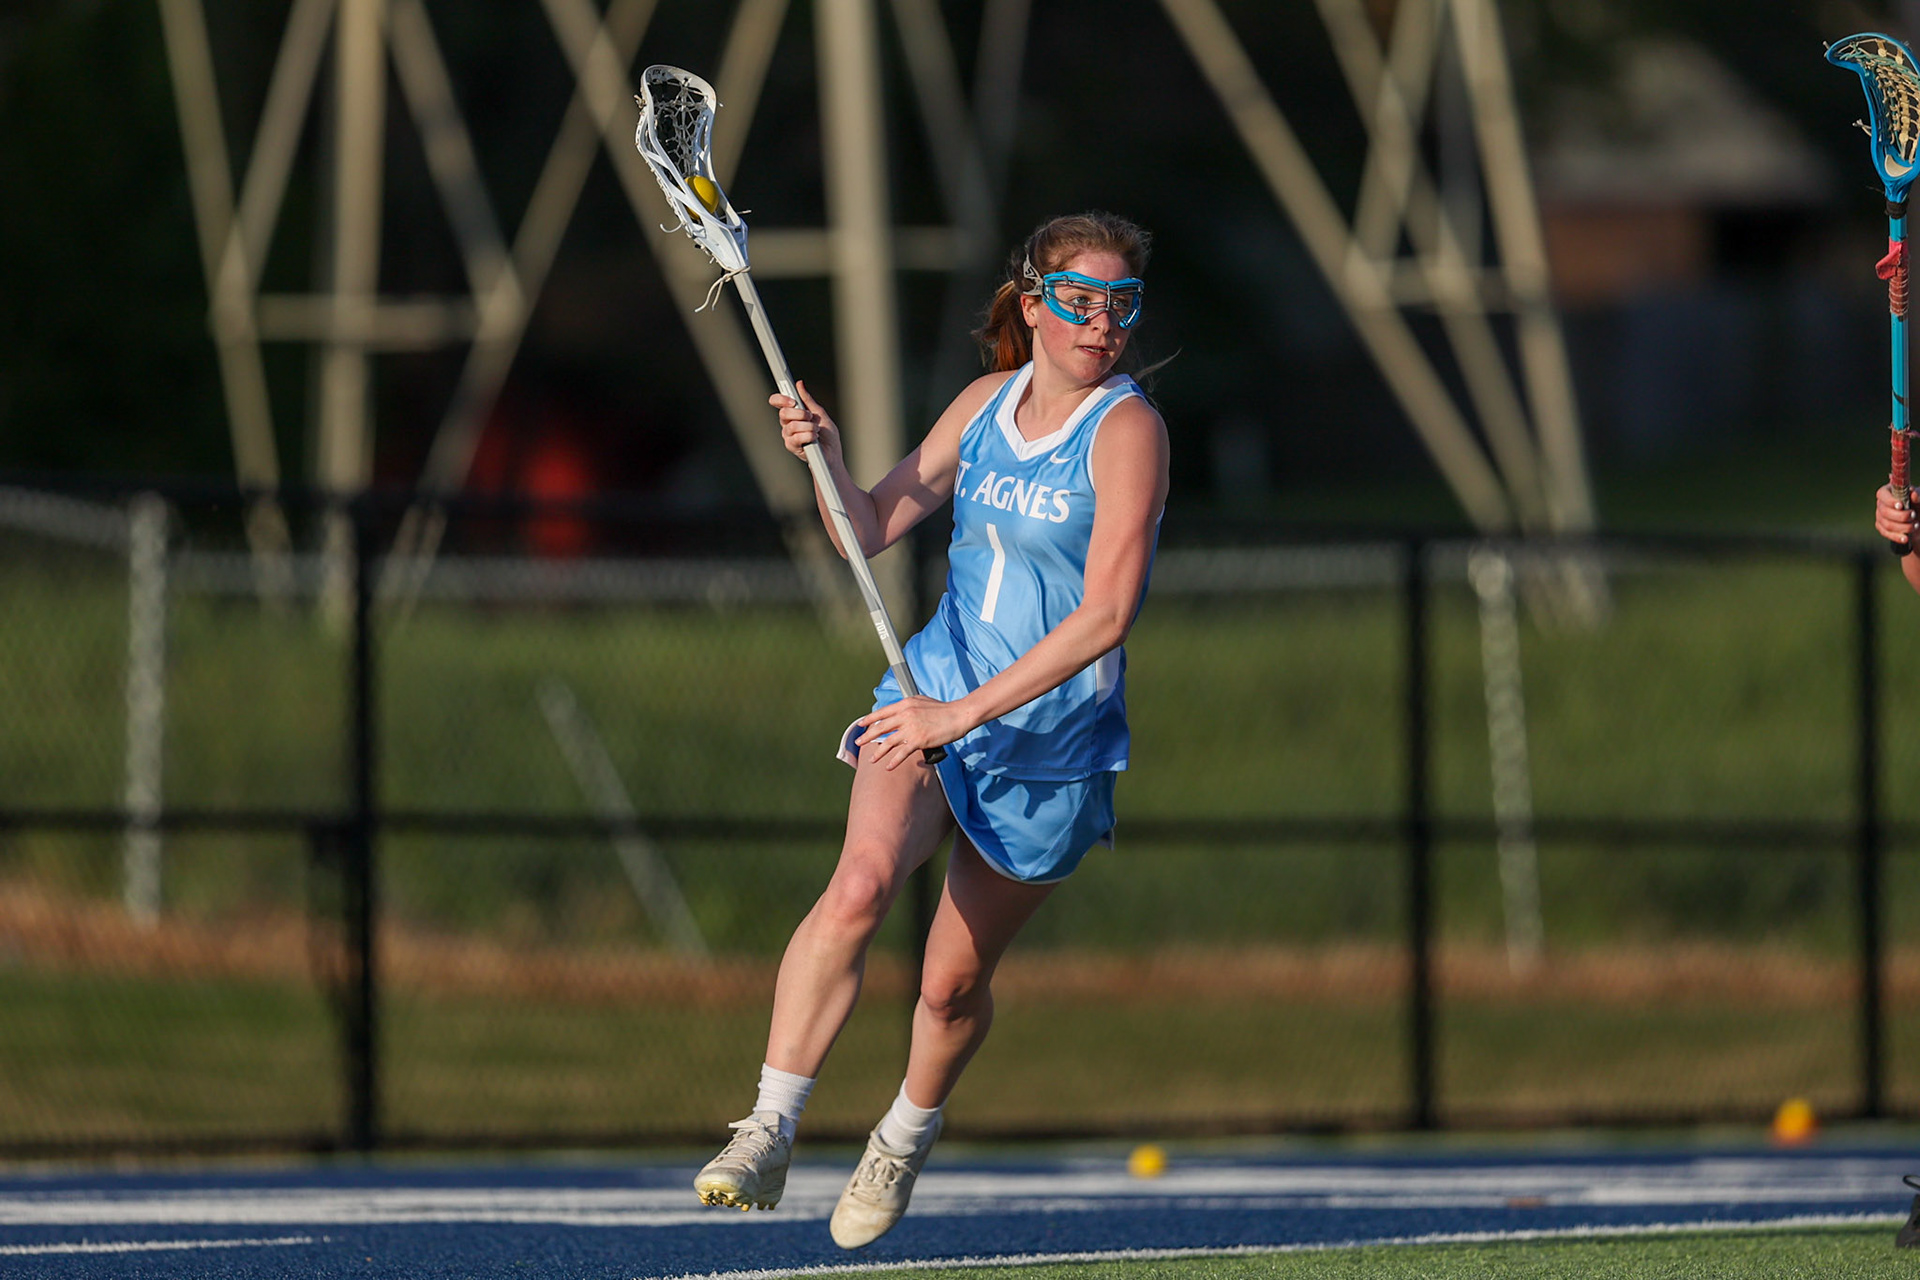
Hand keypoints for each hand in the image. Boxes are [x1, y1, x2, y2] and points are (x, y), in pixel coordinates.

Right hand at [773, 380, 841, 468]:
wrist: (832, 454)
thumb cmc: (827, 436)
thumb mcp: (819, 413)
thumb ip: (808, 400)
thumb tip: (799, 384)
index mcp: (793, 414)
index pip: (778, 402)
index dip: (781, 399)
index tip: (792, 400)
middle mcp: (788, 424)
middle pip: (783, 413)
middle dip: (800, 413)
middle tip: (810, 417)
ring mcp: (788, 435)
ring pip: (792, 425)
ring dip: (809, 426)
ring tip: (816, 430)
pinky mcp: (791, 446)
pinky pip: (797, 437)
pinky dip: (809, 436)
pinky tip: (814, 438)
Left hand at [855, 696, 969, 770]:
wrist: (958, 715)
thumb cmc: (943, 709)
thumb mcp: (922, 701)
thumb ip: (908, 706)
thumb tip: (898, 711)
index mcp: (905, 704)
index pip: (882, 712)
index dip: (869, 719)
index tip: (860, 724)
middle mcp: (905, 715)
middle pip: (881, 728)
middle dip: (867, 736)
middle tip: (858, 742)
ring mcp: (911, 728)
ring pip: (888, 742)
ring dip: (878, 752)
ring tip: (871, 759)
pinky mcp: (918, 740)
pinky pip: (901, 753)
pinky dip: (894, 761)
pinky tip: (889, 767)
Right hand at [1876, 483, 1916, 544]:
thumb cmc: (1919, 504)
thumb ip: (1919, 495)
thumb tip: (1913, 494)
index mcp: (1889, 492)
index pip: (1882, 494)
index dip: (1890, 500)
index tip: (1901, 505)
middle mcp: (1881, 504)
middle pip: (1884, 511)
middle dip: (1901, 516)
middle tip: (1914, 515)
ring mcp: (1880, 516)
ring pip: (1887, 524)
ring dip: (1903, 527)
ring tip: (1915, 526)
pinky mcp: (1881, 527)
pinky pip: (1886, 533)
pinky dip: (1897, 536)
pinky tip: (1906, 538)